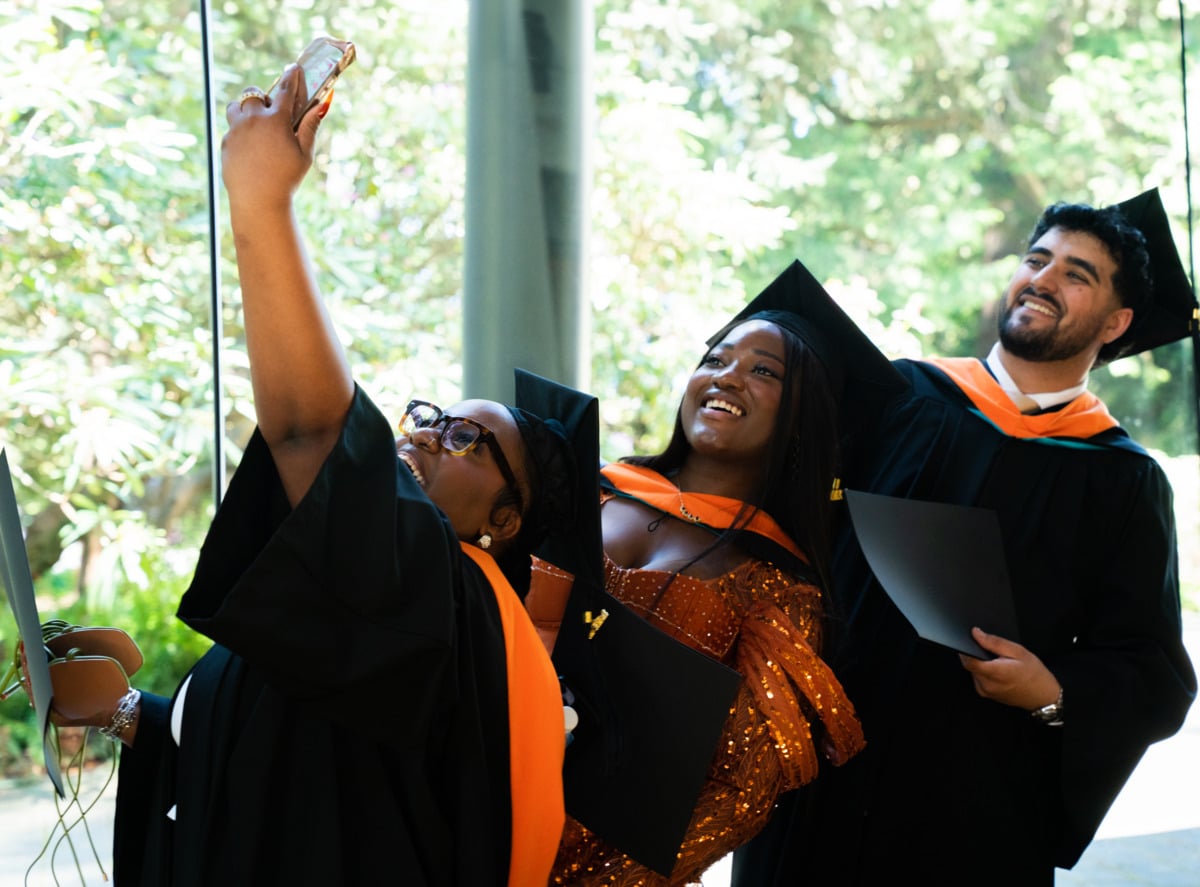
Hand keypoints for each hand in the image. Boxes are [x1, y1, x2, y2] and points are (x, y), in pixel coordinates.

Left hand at [221, 65, 326, 215]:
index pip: (285, 90)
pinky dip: (240, 133)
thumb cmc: (286, 179)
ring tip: (254, 124)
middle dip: (261, 98)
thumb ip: (310, 127)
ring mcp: (236, 130)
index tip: (293, 67)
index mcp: (276, 121)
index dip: (291, 76)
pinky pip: (231, 129)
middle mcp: (253, 120)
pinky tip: (250, 150)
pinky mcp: (226, 143)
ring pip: (236, 107)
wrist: (257, 201)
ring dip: (245, 110)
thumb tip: (322, 104)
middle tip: (270, 110)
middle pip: (253, 94)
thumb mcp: (304, 154)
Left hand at [958, 627, 1060, 710]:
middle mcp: (987, 685)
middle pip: (969, 664)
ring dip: (980, 663)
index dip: (966, 648)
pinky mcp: (986, 694)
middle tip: (992, 652)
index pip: (967, 660)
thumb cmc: (1034, 674)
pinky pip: (978, 678)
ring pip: (973, 671)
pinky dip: (983, 671)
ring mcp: (986, 691)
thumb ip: (994, 642)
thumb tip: (976, 633)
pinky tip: (997, 670)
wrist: (1043, 696)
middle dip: (975, 654)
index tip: (971, 640)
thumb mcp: (1018, 651)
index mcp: (995, 673)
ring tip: (998, 662)